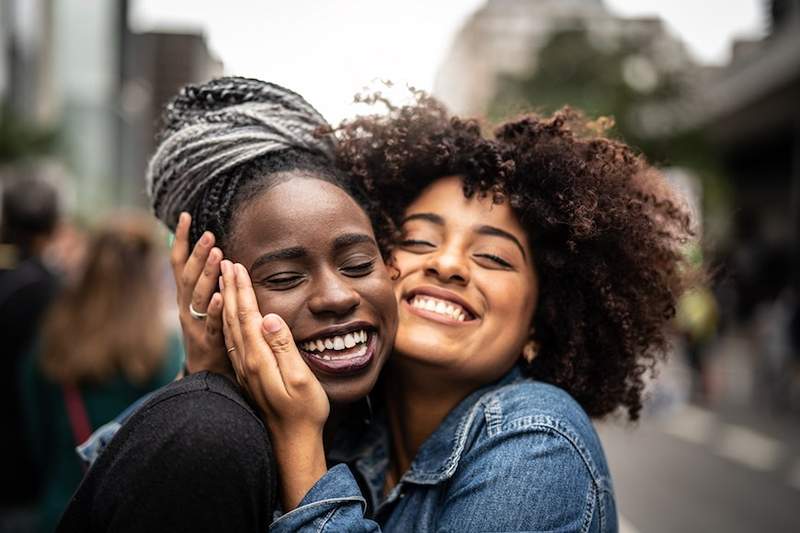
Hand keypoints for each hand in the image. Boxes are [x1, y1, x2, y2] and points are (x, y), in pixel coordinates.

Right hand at [171, 212, 229, 374]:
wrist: (205, 375)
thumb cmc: (208, 333)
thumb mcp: (201, 305)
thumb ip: (202, 281)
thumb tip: (205, 250)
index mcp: (185, 296)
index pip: (178, 263)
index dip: (180, 240)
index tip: (185, 216)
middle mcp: (185, 307)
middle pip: (188, 276)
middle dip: (197, 253)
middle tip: (209, 234)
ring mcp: (195, 324)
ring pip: (199, 296)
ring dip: (207, 274)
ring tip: (217, 254)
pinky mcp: (208, 341)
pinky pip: (212, 323)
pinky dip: (215, 308)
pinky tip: (223, 295)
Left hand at [220, 260, 328, 509]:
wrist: (292, 443)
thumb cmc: (304, 411)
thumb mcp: (300, 378)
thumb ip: (284, 347)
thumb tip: (269, 317)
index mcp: (259, 358)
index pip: (247, 315)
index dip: (242, 288)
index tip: (237, 264)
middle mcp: (246, 361)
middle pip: (234, 317)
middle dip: (230, 288)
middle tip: (225, 262)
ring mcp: (244, 370)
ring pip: (230, 328)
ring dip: (226, 302)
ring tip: (223, 281)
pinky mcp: (247, 376)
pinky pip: (232, 341)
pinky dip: (228, 321)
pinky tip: (229, 316)